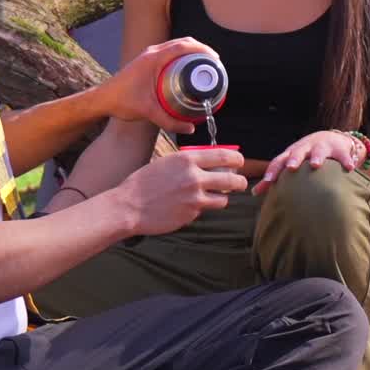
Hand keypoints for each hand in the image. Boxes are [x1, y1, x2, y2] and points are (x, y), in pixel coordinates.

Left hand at [104, 38, 221, 132]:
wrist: (102, 99)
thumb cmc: (121, 102)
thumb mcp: (148, 112)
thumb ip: (169, 121)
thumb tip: (190, 129)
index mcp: (153, 58)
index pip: (183, 46)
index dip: (202, 50)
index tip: (215, 59)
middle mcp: (151, 52)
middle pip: (182, 43)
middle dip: (200, 50)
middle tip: (213, 63)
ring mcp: (148, 55)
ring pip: (175, 46)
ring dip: (190, 51)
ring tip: (203, 65)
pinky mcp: (146, 60)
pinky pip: (168, 52)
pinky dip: (180, 55)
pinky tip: (186, 69)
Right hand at [115, 148, 246, 234]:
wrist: (129, 206)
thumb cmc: (144, 182)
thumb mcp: (167, 162)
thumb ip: (189, 162)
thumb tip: (211, 162)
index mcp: (187, 159)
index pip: (224, 156)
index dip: (237, 159)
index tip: (239, 162)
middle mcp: (194, 177)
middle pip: (232, 180)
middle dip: (240, 182)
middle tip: (240, 184)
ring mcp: (194, 198)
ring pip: (223, 199)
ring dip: (220, 198)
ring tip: (212, 197)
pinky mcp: (191, 214)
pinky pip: (205, 210)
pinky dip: (200, 208)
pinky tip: (186, 206)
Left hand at [252, 131, 362, 195]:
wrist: (331, 139)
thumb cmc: (304, 157)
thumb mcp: (290, 163)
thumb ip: (274, 178)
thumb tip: (254, 193)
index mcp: (291, 153)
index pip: (279, 160)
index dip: (273, 170)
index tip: (268, 180)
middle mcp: (305, 148)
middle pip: (297, 152)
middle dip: (294, 159)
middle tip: (291, 167)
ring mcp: (322, 147)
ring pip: (318, 151)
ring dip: (316, 157)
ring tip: (315, 165)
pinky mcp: (339, 149)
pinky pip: (343, 156)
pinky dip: (346, 161)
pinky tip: (349, 169)